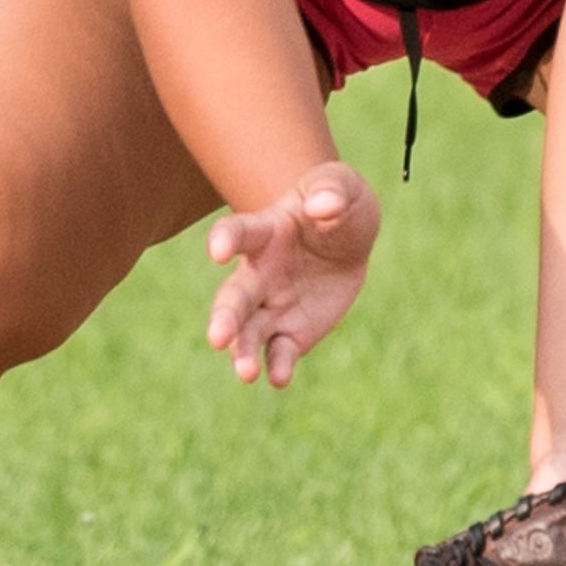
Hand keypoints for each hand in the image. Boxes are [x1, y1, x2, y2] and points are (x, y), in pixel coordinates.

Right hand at [204, 162, 376, 387]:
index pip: (237, 234)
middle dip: (225, 318)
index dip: (224, 240)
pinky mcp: (292, 331)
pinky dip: (279, 366)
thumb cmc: (336, 203)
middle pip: (234, 297)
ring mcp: (272, 305)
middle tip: (217, 337)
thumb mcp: (342, 186)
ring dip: (243, 352)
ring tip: (246, 373)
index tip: (218, 251)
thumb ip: (332, 191)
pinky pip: (280, 351)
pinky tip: (280, 379)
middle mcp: (258, 273)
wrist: (348, 237)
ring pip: (248, 332)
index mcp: (264, 231)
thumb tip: (322, 206)